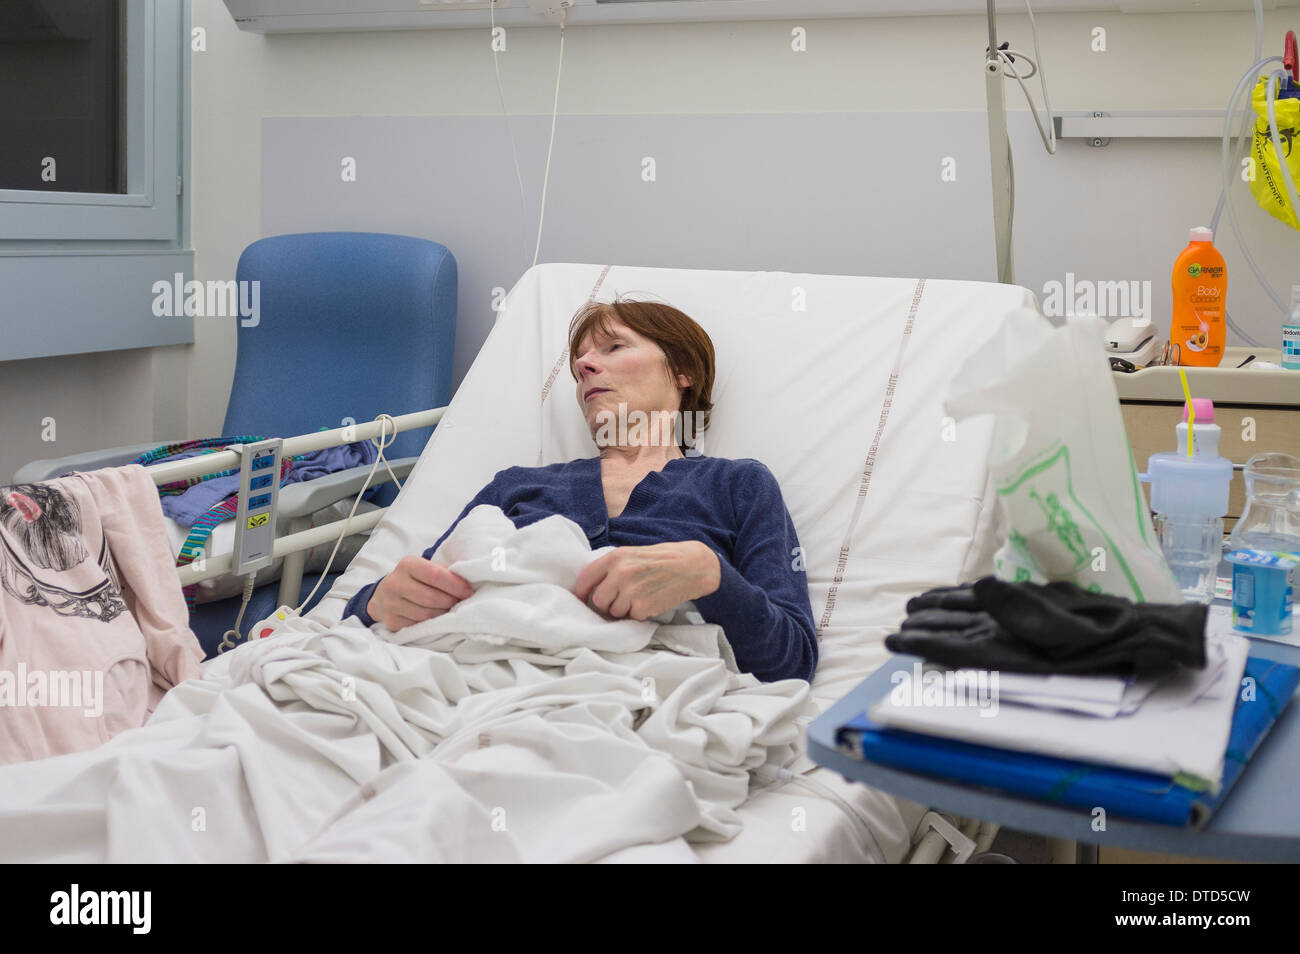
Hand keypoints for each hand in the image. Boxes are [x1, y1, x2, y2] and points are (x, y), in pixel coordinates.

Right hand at [366, 555, 473, 630]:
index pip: (435, 575)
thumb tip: (470, 580)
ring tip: (450, 610)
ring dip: (443, 614)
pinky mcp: (391, 621)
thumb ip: (445, 572)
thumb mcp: (426, 568)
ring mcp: (390, 604)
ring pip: (425, 614)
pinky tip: (437, 619)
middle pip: (431, 597)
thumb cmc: (415, 579)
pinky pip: (418, 626)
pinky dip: (431, 624)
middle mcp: (395, 583)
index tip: (468, 591)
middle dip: (451, 601)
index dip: (455, 585)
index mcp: (407, 565)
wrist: (385, 594)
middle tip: (461, 603)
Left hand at [573, 541, 720, 621]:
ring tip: (641, 597)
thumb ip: (613, 567)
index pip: (585, 578)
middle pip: (598, 600)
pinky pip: (631, 618)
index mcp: (615, 557)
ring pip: (614, 612)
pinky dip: (639, 614)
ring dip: (624, 610)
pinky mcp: (643, 606)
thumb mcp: (634, 554)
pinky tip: (651, 601)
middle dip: (607, 604)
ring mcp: (631, 591)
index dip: (580, 592)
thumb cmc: (662, 559)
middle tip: (622, 599)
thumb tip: (592, 588)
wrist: (692, 566)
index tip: (581, 600)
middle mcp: (620, 573)